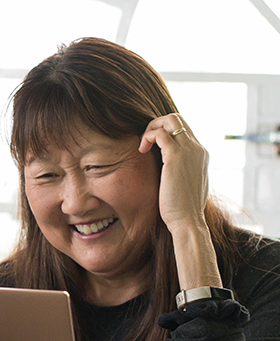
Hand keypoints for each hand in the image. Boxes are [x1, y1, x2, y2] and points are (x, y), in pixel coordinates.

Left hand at [139, 113, 221, 289]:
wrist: (187, 221)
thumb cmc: (182, 209)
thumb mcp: (184, 186)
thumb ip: (180, 173)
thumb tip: (167, 171)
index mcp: (200, 155)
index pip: (184, 129)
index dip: (165, 131)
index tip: (151, 146)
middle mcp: (197, 149)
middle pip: (178, 118)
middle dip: (157, 124)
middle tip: (145, 142)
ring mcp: (189, 150)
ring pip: (170, 119)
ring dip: (151, 128)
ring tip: (142, 146)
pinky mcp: (175, 156)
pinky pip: (160, 133)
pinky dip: (147, 136)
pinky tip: (141, 151)